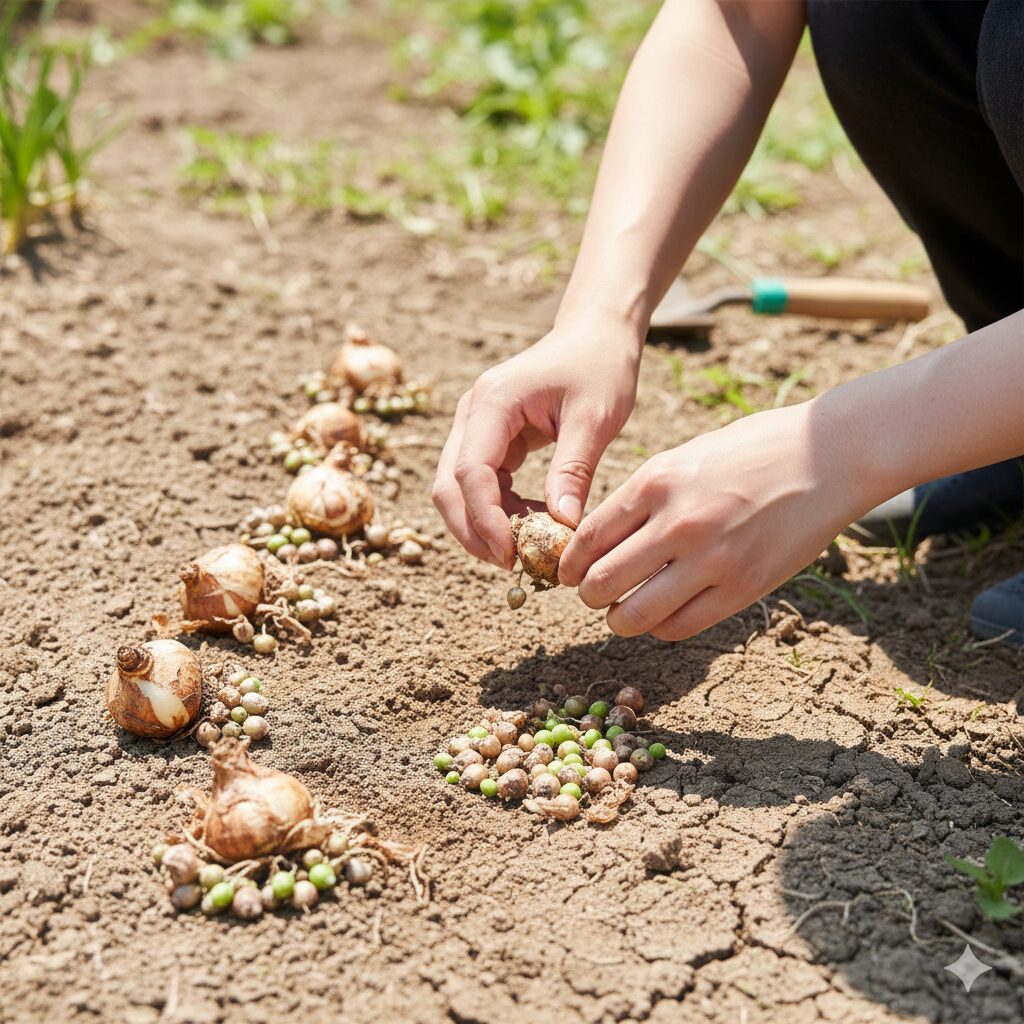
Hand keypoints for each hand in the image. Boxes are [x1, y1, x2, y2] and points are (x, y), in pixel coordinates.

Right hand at [432, 316, 642, 567]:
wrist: (595, 334)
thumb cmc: (600, 366)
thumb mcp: (596, 417)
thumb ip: (574, 470)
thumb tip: (562, 526)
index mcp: (493, 402)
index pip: (471, 472)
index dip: (486, 520)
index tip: (513, 555)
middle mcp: (472, 414)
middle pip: (448, 486)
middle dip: (472, 531)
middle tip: (512, 565)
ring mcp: (475, 426)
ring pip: (457, 489)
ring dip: (482, 525)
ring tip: (526, 550)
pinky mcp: (488, 438)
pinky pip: (479, 484)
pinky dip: (498, 511)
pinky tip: (532, 524)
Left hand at [559, 400, 873, 639]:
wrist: (828, 453)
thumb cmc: (752, 448)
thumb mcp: (685, 456)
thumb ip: (643, 496)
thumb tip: (601, 538)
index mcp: (655, 481)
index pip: (586, 539)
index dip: (569, 564)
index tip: (568, 573)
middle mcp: (677, 522)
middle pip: (601, 582)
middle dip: (588, 596)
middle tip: (593, 595)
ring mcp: (712, 558)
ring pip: (634, 615)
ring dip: (619, 621)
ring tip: (622, 614)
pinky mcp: (744, 587)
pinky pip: (680, 627)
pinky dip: (661, 628)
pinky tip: (663, 616)